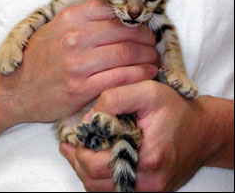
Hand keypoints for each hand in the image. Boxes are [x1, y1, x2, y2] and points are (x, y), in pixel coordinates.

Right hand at [0, 0, 158, 136]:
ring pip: (127, 54)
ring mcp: (79, 63)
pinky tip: (149, 74)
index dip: (135, 20)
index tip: (144, 28)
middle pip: (125, 32)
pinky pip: (121, 77)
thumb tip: (117, 17)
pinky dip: (140, 75)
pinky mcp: (82, 88)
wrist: (16, 89)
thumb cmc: (39, 58)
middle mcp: (75, 38)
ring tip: (155, 60)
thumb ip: (84, 20)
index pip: (113, 12)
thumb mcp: (55, 29)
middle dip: (148, 39)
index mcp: (70, 19)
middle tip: (154, 45)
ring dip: (148, 57)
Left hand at [60, 81, 233, 191]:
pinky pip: (113, 190)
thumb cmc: (175, 110)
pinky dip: (99, 176)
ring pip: (101, 190)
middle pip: (95, 182)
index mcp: (147, 159)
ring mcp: (148, 191)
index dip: (81, 149)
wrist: (201, 131)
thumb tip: (89, 119)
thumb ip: (115, 98)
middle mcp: (147, 183)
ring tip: (77, 151)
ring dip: (85, 170)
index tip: (77, 134)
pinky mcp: (148, 190)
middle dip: (79, 160)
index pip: (97, 166)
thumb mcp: (147, 92)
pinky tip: (93, 160)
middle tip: (73, 142)